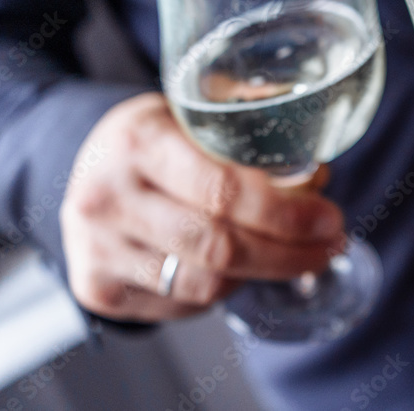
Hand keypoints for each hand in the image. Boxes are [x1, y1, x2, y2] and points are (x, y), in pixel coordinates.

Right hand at [59, 92, 343, 321]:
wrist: (84, 167)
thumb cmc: (155, 139)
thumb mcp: (192, 110)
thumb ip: (251, 125)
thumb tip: (317, 165)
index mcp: (138, 142)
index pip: (222, 190)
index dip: (285, 213)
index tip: (328, 218)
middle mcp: (107, 197)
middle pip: (219, 246)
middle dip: (288, 252)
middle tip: (329, 245)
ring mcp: (96, 248)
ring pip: (204, 284)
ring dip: (262, 273)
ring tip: (295, 256)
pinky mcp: (96, 287)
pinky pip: (182, 304)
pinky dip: (223, 290)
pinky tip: (241, 268)